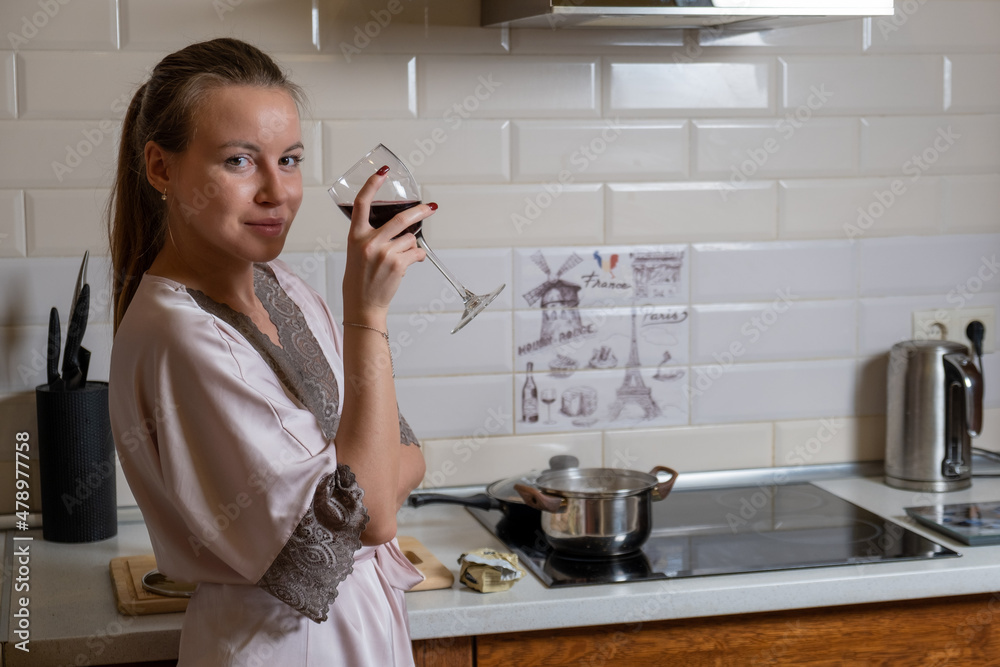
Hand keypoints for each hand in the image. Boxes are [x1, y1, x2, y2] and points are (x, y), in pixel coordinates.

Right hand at [342, 167, 429, 321]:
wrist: (362, 303)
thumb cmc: (360, 278)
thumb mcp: (357, 252)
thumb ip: (371, 235)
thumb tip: (399, 226)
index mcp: (355, 235)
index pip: (362, 203)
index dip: (372, 184)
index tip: (382, 172)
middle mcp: (369, 242)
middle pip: (401, 218)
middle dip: (420, 211)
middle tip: (430, 207)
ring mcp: (384, 253)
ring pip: (411, 239)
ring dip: (412, 246)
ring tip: (402, 258)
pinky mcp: (397, 264)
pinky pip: (417, 253)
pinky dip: (418, 257)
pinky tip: (410, 263)